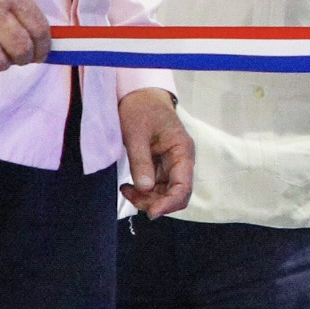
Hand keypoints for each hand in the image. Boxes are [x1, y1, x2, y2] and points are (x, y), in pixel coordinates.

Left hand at [118, 87, 193, 216]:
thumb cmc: (140, 109)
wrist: (139, 96)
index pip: (183, 186)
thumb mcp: (136, 134)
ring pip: (166, 194)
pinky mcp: (161, 166)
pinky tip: (128, 187)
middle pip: (176, 194)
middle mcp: (181, 160)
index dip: (169, 203)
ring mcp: (172, 164)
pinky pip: (157, 187)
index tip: (151, 213)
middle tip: (130, 196)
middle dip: (155, 202)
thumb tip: (146, 188)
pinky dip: (143, 192)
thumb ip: (141, 161)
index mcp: (182, 150)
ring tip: (126, 190)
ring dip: (147, 199)